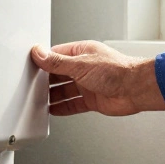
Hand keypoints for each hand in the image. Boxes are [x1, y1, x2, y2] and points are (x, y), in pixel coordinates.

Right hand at [30, 41, 164, 116]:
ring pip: (63, 91)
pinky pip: (72, 104)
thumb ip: (57, 62)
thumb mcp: (81, 64)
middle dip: (45, 81)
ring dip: (52, 96)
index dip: (42, 61)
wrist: (135, 89)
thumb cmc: (117, 70)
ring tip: (37, 100)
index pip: (55, 56)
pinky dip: (61, 108)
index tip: (29, 66)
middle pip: (58, 74)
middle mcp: (84, 68)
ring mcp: (87, 85)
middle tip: (30, 86)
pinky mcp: (91, 100)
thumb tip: (39, 53)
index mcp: (81, 52)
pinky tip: (52, 111)